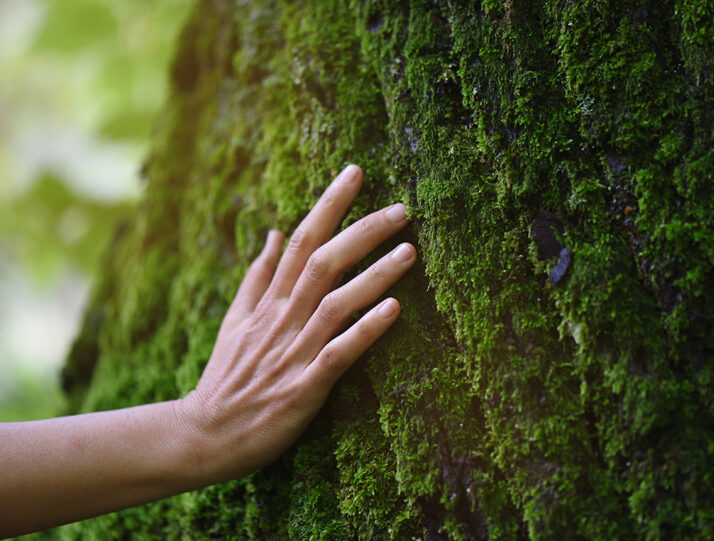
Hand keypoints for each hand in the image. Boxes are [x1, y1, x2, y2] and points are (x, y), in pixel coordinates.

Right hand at [177, 164, 415, 483]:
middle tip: (401, 209)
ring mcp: (293, 352)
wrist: (206, 435)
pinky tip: (393, 310)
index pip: (301, 240)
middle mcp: (282, 319)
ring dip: (374, 276)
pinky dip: (364, 331)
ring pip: (335, 303)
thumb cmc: (227, 377)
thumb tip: (273, 232)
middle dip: (362, 231)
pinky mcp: (304, 388)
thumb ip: (258, 276)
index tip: (356, 173)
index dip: (329, 205)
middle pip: (323, 262)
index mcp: (268, 301)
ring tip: (409, 251)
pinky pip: (338, 354)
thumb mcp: (235, 320)